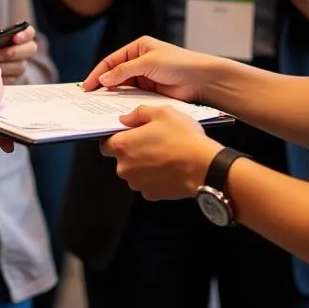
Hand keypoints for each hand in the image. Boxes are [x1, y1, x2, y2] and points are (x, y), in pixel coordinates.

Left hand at [0, 24, 37, 84]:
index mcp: (14, 38)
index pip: (29, 33)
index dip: (25, 34)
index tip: (14, 37)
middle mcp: (18, 52)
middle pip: (30, 50)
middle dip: (15, 51)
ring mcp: (15, 67)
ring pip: (21, 66)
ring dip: (7, 65)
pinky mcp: (9, 81)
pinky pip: (12, 80)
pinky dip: (3, 78)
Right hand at [83, 36, 214, 102]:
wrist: (200, 79)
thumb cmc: (178, 63)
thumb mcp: (148, 63)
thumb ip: (124, 71)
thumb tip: (104, 79)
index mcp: (138, 48)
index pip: (112, 60)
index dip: (98, 73)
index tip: (87, 86)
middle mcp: (139, 61)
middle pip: (115, 74)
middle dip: (103, 85)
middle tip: (89, 97)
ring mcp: (145, 76)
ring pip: (123, 87)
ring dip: (112, 95)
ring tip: (99, 105)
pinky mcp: (150, 91)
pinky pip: (132, 96)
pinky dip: (123, 102)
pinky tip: (116, 108)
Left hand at [101, 105, 221, 199]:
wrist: (203, 166)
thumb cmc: (182, 137)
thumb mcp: (162, 112)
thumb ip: (139, 113)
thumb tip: (126, 119)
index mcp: (123, 146)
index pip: (105, 144)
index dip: (115, 137)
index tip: (127, 133)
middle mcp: (125, 168)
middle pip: (121, 159)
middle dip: (132, 151)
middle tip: (151, 140)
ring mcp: (138, 184)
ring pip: (134, 172)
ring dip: (143, 164)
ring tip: (163, 153)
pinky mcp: (152, 195)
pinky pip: (147, 183)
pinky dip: (154, 176)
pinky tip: (168, 167)